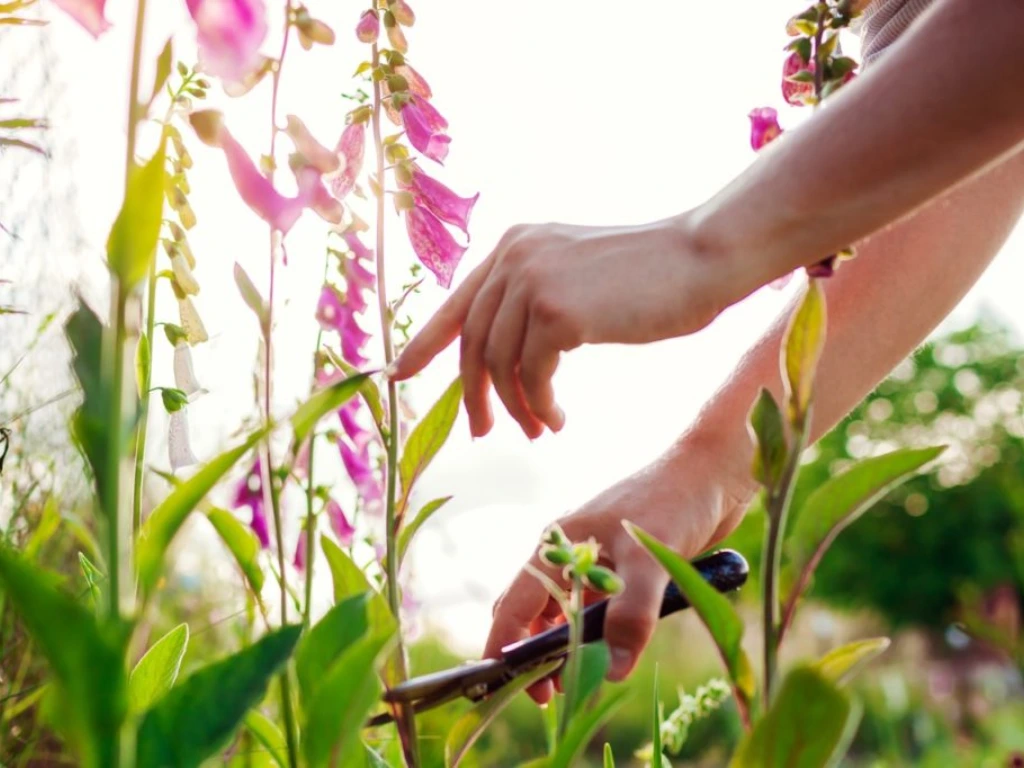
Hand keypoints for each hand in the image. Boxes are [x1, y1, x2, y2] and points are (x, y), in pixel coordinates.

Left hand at [388, 216, 731, 437]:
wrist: (702, 258)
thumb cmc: (652, 276)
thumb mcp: (578, 277)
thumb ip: (536, 301)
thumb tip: (505, 358)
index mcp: (515, 245)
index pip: (457, 300)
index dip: (424, 342)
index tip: (398, 374)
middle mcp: (514, 256)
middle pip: (473, 341)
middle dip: (475, 394)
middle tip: (482, 431)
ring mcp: (533, 281)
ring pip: (500, 364)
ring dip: (515, 408)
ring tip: (539, 430)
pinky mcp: (557, 312)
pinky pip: (530, 377)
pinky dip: (539, 406)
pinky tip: (558, 419)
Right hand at [483, 438, 752, 702]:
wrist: (713, 470)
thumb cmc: (675, 501)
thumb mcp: (650, 559)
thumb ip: (631, 614)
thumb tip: (611, 669)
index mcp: (559, 544)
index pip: (516, 603)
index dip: (506, 645)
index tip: (503, 684)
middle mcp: (569, 552)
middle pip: (535, 610)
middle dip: (535, 652)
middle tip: (550, 694)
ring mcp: (596, 559)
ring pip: (567, 611)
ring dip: (568, 644)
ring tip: (579, 679)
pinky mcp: (624, 566)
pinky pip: (598, 606)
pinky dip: (596, 630)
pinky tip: (612, 649)